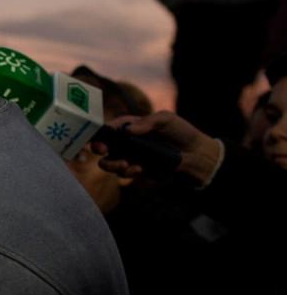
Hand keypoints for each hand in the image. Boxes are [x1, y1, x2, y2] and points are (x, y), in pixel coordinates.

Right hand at [95, 110, 221, 184]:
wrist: (196, 156)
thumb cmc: (181, 133)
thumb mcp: (166, 120)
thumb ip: (147, 122)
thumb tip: (128, 130)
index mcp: (131, 126)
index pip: (109, 127)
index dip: (100, 131)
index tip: (98, 136)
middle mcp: (126, 142)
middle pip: (102, 145)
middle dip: (98, 148)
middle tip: (102, 150)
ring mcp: (130, 157)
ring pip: (108, 162)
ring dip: (112, 163)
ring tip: (124, 164)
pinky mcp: (136, 171)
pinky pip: (123, 174)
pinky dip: (128, 172)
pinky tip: (138, 169)